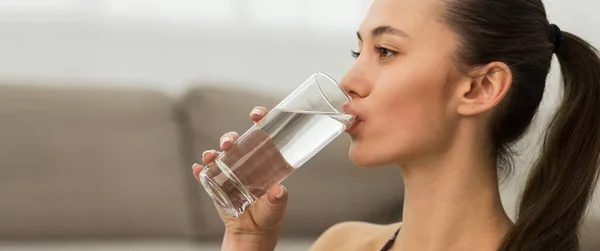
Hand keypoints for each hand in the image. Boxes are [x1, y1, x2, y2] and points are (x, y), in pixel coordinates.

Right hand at [192, 106, 287, 250]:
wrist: (252, 232)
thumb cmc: (269, 214)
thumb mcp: (276, 206)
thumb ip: (278, 198)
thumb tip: (278, 191)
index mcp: (263, 158)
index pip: (261, 132)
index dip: (259, 118)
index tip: (255, 115)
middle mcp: (244, 160)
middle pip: (235, 140)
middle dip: (229, 137)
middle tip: (228, 143)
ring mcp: (228, 171)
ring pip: (218, 154)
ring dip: (212, 152)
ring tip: (210, 156)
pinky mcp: (216, 184)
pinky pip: (204, 174)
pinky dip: (199, 170)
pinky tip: (197, 169)